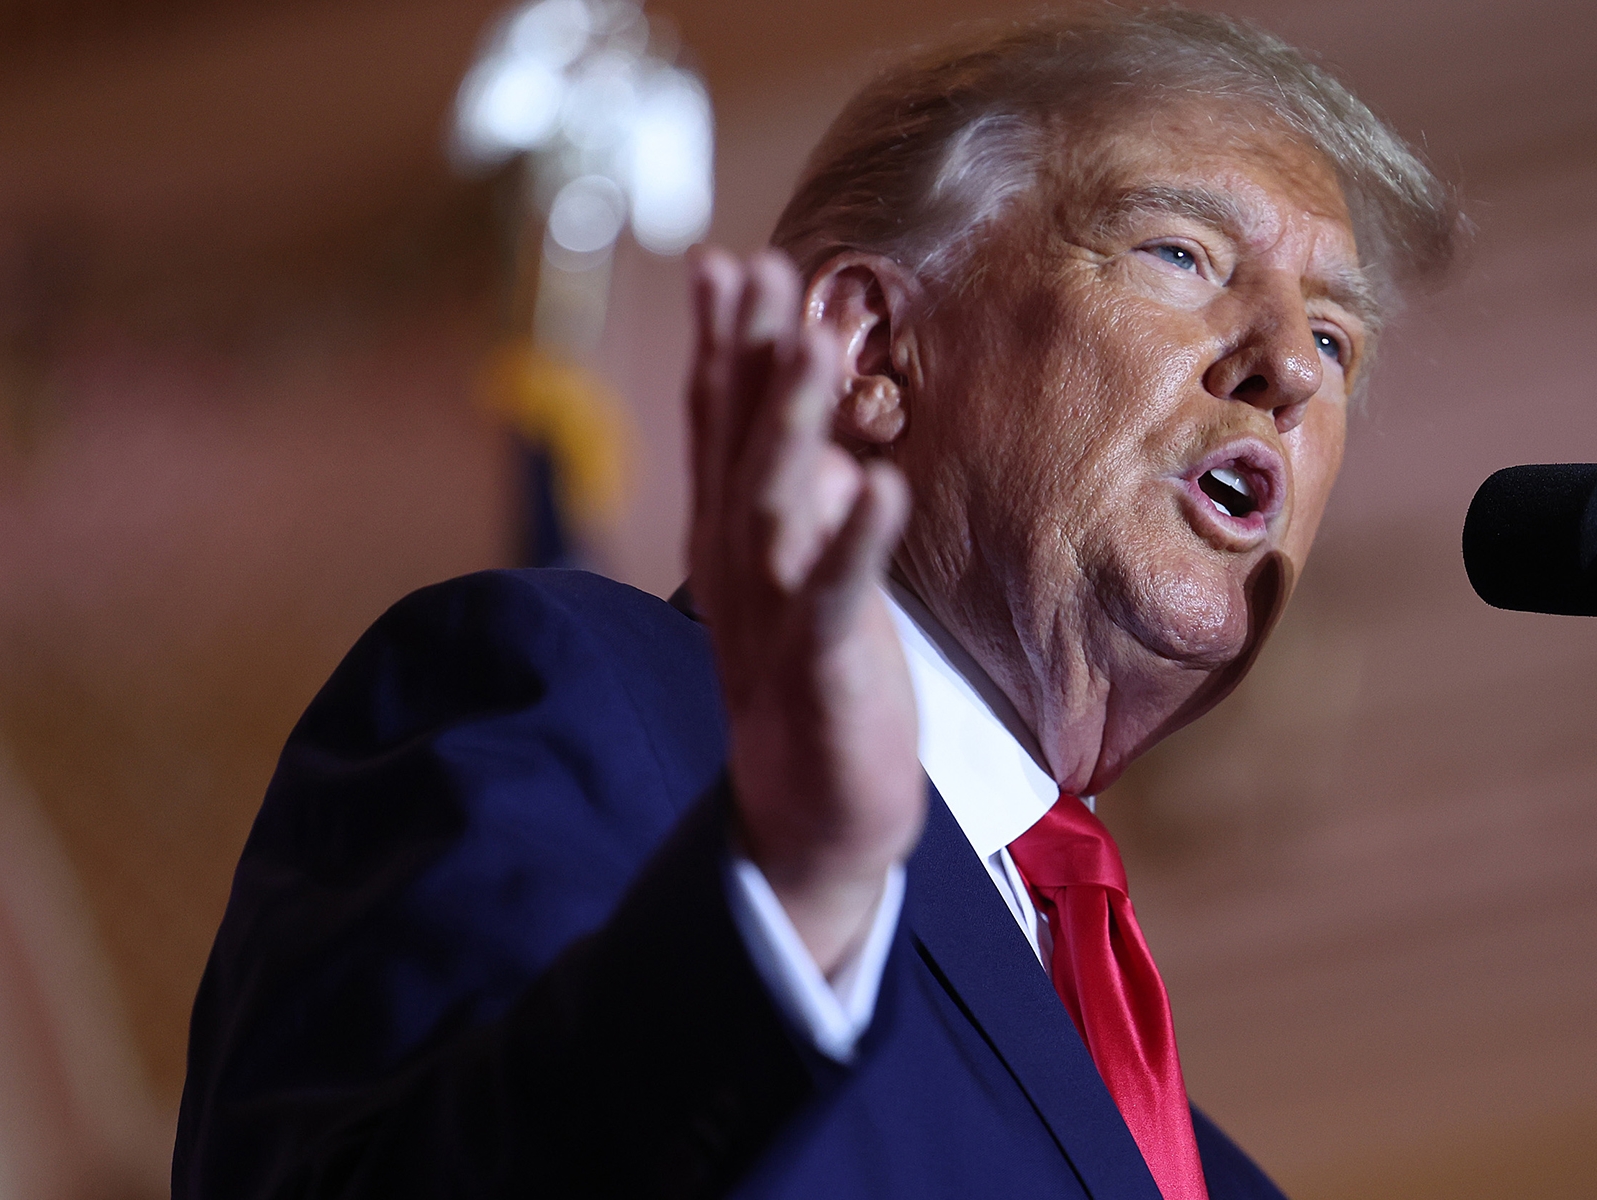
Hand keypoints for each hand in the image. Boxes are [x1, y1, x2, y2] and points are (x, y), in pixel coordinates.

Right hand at [685, 248, 922, 974]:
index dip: (725, 347)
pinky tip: (876, 484)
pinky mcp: (821, 670)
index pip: (720, 430)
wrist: (809, 823)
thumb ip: (805, 514)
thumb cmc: (813, 689)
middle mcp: (740, 570)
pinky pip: (837, 596)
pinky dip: (854, 540)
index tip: (730, 263)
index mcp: (733, 544)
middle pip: (738, 448)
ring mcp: (774, 618)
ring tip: (812, 343)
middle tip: (758, 269)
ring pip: (775, 507)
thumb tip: (832, 451)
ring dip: (791, 423)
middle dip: (749, 357)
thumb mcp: (801, 587)